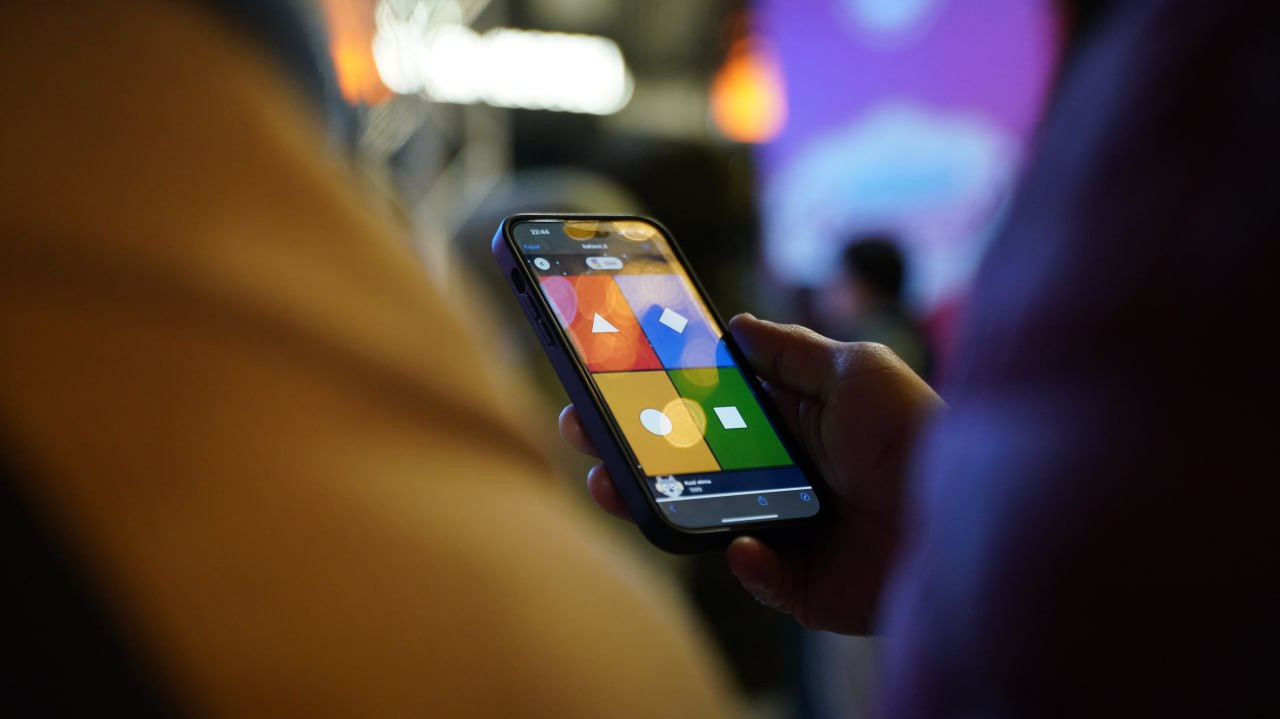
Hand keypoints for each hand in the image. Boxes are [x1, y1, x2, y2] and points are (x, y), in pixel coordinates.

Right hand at [559, 314, 942, 633]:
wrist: (971, 519)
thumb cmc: (919, 433)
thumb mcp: (858, 370)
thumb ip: (794, 351)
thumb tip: (737, 324)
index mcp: (791, 422)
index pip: (707, 405)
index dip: (657, 392)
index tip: (608, 374)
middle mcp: (779, 473)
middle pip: (687, 460)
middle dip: (628, 445)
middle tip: (582, 426)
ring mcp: (785, 528)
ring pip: (699, 516)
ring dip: (650, 501)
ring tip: (611, 486)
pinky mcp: (800, 582)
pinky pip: (754, 573)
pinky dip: (747, 561)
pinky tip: (748, 544)